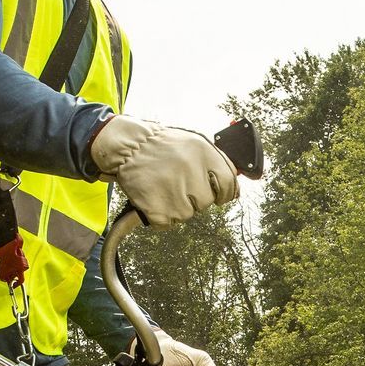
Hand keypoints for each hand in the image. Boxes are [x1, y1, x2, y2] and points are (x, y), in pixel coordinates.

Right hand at [91, 116, 238, 229]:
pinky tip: (155, 195)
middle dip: (195, 195)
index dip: (225, 192)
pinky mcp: (158, 210)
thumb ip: (218, 163)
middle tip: (178, 180)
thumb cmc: (162, 145)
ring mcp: (174, 193)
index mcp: (204, 153)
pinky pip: (169, 222)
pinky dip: (162, 214)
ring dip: (178, 204)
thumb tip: (236, 186)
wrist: (128, 147)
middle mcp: (191, 172)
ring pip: (188, 213)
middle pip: (207, 201)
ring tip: (164, 185)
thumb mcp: (194, 143)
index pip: (229, 183)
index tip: (219, 194)